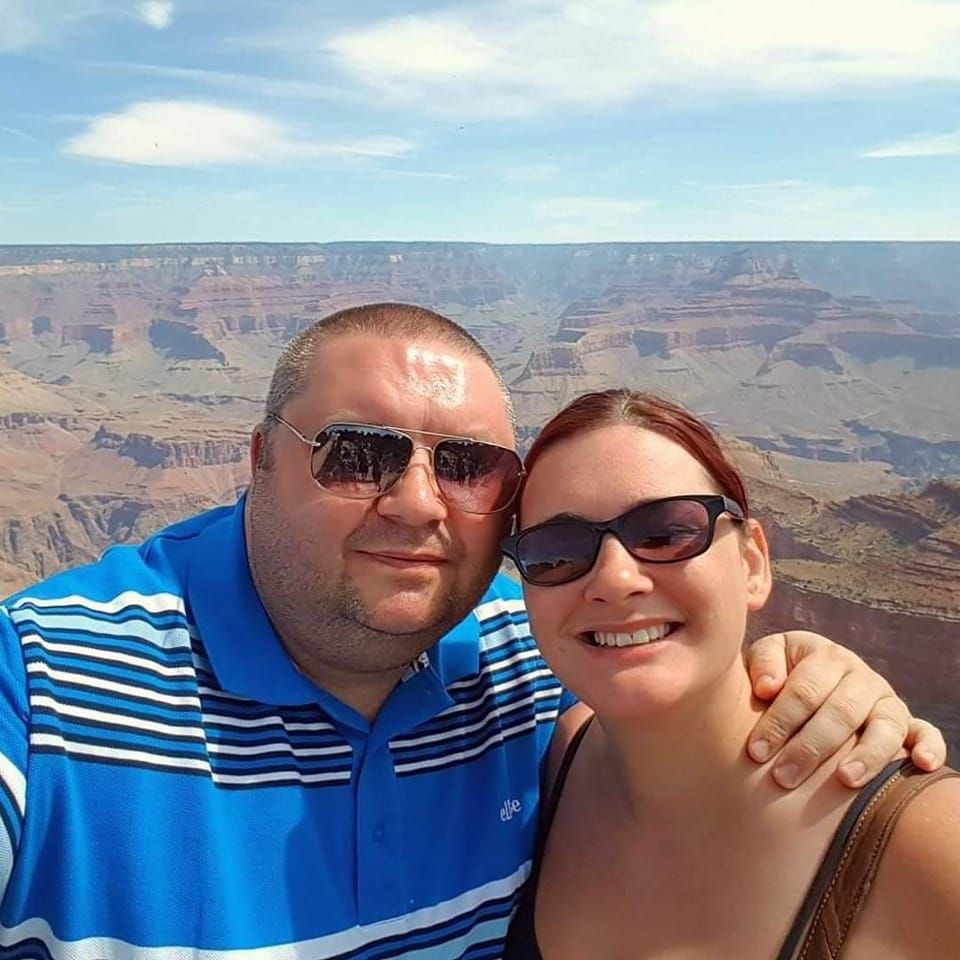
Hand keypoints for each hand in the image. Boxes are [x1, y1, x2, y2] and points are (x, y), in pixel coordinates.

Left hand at [745, 630, 946, 788]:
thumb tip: (768, 688)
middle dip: (810, 747)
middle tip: (784, 777)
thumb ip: (763, 664)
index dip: (779, 720)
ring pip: (885, 725)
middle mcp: (861, 676)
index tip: (756, 751)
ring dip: (867, 754)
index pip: (804, 690)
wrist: (806, 678)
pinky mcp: (906, 722)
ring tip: (845, 779)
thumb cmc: (780, 675)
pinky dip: (930, 747)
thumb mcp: (768, 657)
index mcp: (826, 656)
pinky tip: (922, 764)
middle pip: (841, 712)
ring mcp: (886, 699)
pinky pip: (925, 732)